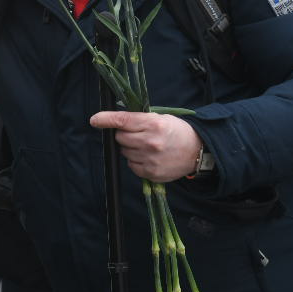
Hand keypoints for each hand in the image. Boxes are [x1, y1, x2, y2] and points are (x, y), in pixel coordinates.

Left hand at [89, 112, 203, 183]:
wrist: (197, 151)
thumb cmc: (177, 131)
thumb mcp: (161, 118)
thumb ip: (138, 119)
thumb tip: (115, 120)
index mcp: (153, 124)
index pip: (122, 120)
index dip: (106, 119)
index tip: (95, 120)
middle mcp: (150, 142)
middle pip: (120, 137)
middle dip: (124, 134)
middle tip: (138, 134)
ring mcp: (150, 159)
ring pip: (124, 152)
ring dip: (130, 148)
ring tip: (147, 146)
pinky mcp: (151, 173)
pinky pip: (131, 165)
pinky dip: (136, 161)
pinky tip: (149, 157)